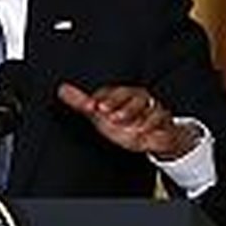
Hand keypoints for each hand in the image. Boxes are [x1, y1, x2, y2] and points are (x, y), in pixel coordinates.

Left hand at [56, 83, 199, 159]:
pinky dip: (151, 124)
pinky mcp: (163, 119)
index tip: (91, 107)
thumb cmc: (123, 123)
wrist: (151, 137)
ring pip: (147, 105)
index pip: (113, 92)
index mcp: (123, 94)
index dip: (102, 98)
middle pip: (132, 95)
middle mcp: (138, 98)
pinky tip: (141, 131)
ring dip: (132, 113)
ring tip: (119, 122)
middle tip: (105, 112)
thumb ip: (81, 102)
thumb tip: (61, 89)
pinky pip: (160, 118)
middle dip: (118, 103)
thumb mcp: (100, 115)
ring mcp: (152, 107)